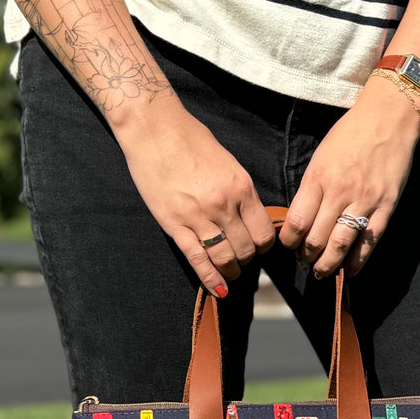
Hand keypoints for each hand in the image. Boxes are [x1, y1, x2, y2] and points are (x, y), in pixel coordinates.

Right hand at [113, 96, 275, 296]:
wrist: (155, 129)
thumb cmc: (191, 139)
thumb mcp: (228, 162)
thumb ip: (240, 191)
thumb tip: (248, 215)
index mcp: (241, 188)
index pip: (264, 232)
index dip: (264, 246)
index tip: (259, 247)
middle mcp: (224, 205)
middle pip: (246, 248)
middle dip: (247, 259)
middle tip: (243, 259)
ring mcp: (199, 217)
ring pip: (224, 257)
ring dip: (231, 270)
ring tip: (231, 274)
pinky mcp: (175, 224)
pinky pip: (197, 259)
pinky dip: (210, 278)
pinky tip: (219, 289)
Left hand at [279, 76, 419, 276]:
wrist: (388, 119)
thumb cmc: (350, 134)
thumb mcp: (321, 156)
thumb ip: (312, 187)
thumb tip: (301, 218)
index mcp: (318, 178)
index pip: (297, 221)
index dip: (289, 241)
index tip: (289, 245)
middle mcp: (339, 192)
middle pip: (316, 239)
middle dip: (307, 256)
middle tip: (305, 261)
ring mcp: (364, 201)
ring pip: (340, 245)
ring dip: (328, 264)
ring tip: (322, 271)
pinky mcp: (386, 207)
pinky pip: (369, 242)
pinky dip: (357, 262)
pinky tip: (350, 271)